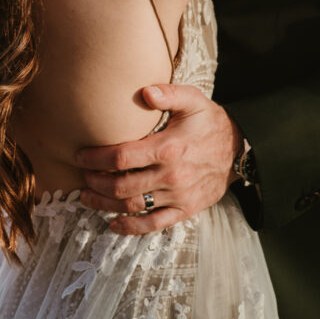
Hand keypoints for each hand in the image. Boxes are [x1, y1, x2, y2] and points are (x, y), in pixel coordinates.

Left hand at [76, 84, 241, 233]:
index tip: (80, 156)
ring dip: (105, 204)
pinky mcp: (185, 210)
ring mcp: (178, 196)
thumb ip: (168, 94)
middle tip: (82, 176)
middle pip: (123, 185)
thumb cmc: (210, 121)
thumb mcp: (193, 100)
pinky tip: (113, 223)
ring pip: (134, 206)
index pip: (123, 156)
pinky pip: (154, 224)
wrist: (239, 150)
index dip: (97, 158)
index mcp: (169, 148)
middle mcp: (171, 176)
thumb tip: (145, 91)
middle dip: (96, 182)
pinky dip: (131, 227)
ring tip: (87, 196)